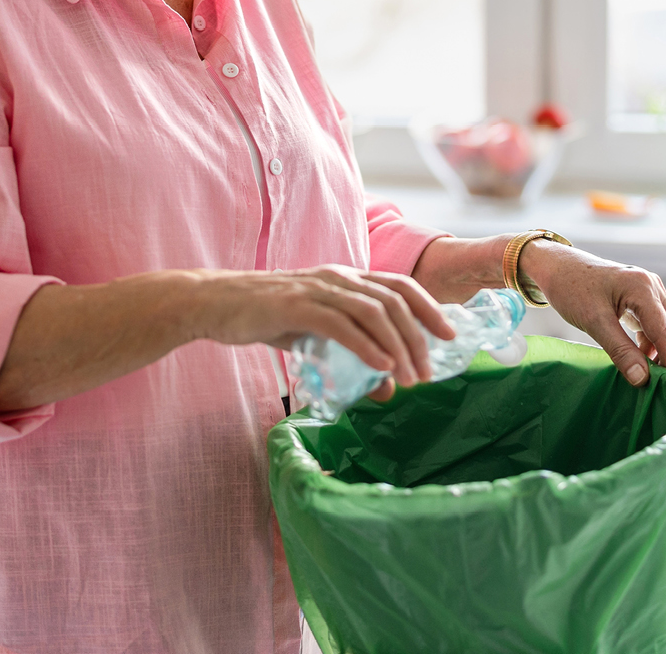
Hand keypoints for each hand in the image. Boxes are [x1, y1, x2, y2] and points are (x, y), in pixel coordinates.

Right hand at [189, 265, 454, 391]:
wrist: (216, 303)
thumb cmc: (266, 318)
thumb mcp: (315, 339)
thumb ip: (351, 359)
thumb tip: (387, 388)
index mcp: (345, 278)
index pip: (399, 286)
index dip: (429, 308)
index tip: (450, 335)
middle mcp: (338, 277)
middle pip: (394, 301)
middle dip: (418, 338)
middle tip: (427, 373)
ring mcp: (318, 289)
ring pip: (373, 311)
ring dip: (397, 346)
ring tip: (409, 377)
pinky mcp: (297, 306)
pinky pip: (341, 325)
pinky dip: (366, 346)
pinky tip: (380, 366)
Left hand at [517, 241, 665, 386]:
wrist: (555, 267)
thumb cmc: (570, 288)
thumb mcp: (594, 322)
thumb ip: (620, 350)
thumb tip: (641, 379)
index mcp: (643, 288)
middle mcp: (652, 286)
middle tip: (664, 388)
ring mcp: (649, 289)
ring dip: (661, 351)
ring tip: (649, 377)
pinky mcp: (642, 296)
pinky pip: (655, 323)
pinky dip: (651, 342)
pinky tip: (639, 358)